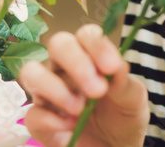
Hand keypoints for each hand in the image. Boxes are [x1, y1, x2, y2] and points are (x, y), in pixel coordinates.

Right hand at [18, 23, 148, 146]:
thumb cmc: (124, 115)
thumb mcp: (133, 98)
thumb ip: (124, 82)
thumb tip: (115, 66)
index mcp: (91, 56)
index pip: (86, 35)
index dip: (97, 46)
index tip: (112, 67)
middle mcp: (65, 68)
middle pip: (58, 43)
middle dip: (76, 63)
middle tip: (97, 90)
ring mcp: (49, 93)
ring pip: (31, 72)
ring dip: (55, 88)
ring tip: (79, 109)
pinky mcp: (40, 121)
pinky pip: (32, 114)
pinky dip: (51, 121)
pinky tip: (70, 128)